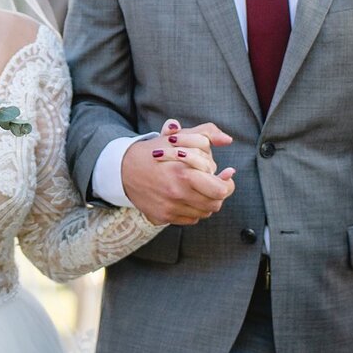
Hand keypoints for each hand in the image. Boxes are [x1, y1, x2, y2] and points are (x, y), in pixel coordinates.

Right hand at [121, 119, 235, 225]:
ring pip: (203, 213)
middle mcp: (177, 194)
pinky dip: (191, 210)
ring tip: (197, 188)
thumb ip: (207, 133)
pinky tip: (185, 197)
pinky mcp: (162, 217)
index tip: (225, 176)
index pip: (220, 190)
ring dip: (205, 202)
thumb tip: (228, 140)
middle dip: (217, 193)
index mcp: (184, 174)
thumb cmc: (157, 151)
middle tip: (212, 183)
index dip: (227, 184)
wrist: (124, 169)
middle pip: (214, 204)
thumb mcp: (181, 137)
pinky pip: (188, 219)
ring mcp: (169, 208)